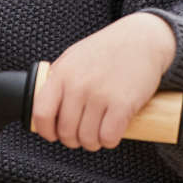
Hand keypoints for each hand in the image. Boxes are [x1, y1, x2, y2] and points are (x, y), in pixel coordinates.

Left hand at [31, 12, 176, 150]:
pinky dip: (109, 141)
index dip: (46, 131)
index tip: (53, 135)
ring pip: (88, 138)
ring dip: (92, 143)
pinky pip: (109, 137)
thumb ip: (58, 78)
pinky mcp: (123, 104)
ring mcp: (100, 95)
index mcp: (61, 74)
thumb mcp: (72, 58)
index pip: (41, 112)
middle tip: (81, 136)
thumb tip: (45, 101)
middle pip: (66, 131)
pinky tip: (111, 134)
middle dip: (73, 140)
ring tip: (97, 136)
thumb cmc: (106, 50)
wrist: (141, 40)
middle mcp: (78, 85)